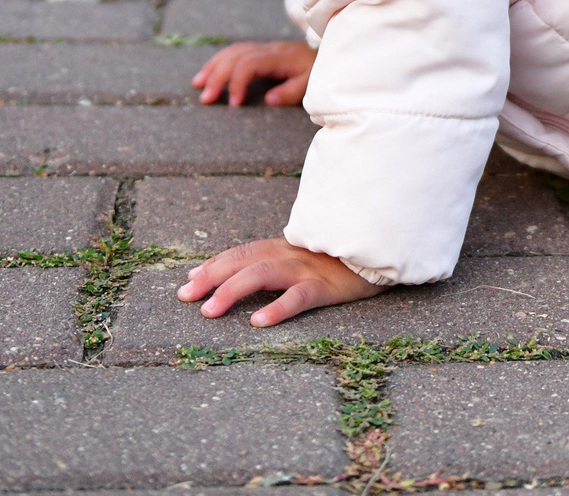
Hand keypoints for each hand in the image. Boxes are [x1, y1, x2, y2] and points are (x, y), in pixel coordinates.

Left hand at [176, 238, 381, 326]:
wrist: (382, 249)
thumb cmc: (343, 258)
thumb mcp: (308, 256)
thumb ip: (279, 261)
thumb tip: (244, 275)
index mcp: (284, 247)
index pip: (241, 253)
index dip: (214, 265)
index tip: (189, 281)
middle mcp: (290, 255)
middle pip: (243, 262)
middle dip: (211, 278)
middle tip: (186, 296)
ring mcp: (307, 269)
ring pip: (262, 276)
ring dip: (232, 291)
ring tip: (210, 310)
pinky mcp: (326, 287)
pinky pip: (298, 297)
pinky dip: (277, 308)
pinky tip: (259, 322)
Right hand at [193, 39, 316, 106]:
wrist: (334, 53)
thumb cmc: (323, 72)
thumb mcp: (313, 84)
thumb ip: (292, 92)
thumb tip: (269, 100)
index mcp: (281, 57)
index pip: (250, 64)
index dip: (237, 82)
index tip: (233, 105)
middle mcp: (270, 49)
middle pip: (236, 57)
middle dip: (217, 77)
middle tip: (205, 100)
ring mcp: (266, 48)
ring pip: (232, 51)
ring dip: (213, 67)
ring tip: (198, 84)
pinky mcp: (264, 51)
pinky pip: (236, 51)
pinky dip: (220, 61)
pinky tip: (209, 73)